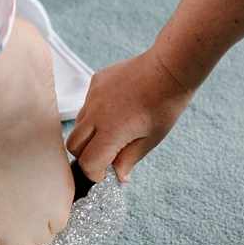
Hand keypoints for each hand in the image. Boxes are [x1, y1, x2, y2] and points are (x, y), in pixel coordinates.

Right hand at [66, 47, 195, 182]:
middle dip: (86, 156)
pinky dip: (95, 114)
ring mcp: (93, 95)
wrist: (169, 68)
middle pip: (73, 145)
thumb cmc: (165, 106)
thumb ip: (129, 159)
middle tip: (105, 156)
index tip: (105, 173)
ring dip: (89, 134)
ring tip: (113, 131)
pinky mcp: (96, 82)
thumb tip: (118, 176)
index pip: (88, 163)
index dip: (95, 173)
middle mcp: (96, 113)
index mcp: (111, 131)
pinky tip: (116, 109)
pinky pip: (87, 104)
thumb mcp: (150, 140)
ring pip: (78, 124)